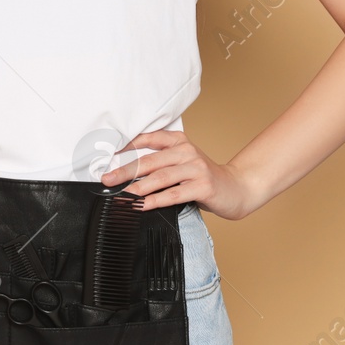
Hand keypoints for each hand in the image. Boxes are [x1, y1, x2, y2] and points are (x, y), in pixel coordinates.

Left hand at [99, 129, 257, 219]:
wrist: (237, 188)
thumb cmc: (203, 178)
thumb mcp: (182, 163)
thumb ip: (161, 163)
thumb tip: (126, 174)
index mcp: (179, 141)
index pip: (148, 139)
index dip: (127, 147)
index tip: (108, 156)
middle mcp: (187, 151)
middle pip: (150, 160)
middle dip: (125, 171)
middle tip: (108, 179)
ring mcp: (196, 168)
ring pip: (160, 177)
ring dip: (138, 187)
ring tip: (121, 195)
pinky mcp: (203, 186)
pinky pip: (174, 194)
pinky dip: (156, 200)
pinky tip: (142, 205)